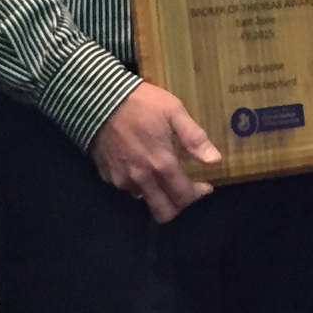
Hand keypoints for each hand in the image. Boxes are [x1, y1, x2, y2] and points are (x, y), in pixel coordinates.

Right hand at [91, 81, 220, 222]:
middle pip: (163, 212)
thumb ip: (195, 138)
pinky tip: (139, 166)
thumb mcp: (173, 111)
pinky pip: (126, 189)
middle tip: (183, 191)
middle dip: (177, 207)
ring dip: (156, 194)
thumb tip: (214, 160)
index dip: (197, 195)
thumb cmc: (141, 103)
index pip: (184, 196)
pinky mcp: (107, 176)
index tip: (205, 186)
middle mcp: (142, 179)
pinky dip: (137, 184)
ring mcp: (122, 180)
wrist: (98, 100)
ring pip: (144, 201)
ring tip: (160, 175)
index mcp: (161, 164)